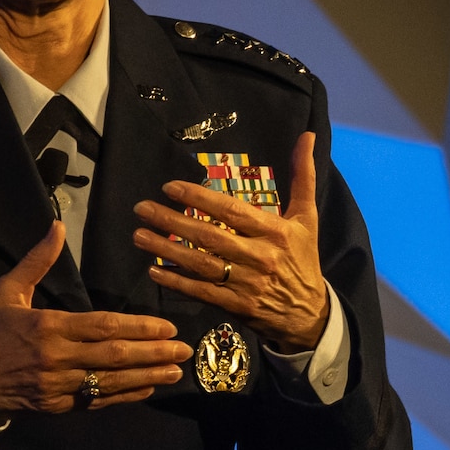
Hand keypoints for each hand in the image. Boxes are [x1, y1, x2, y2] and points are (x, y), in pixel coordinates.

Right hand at [0, 222, 191, 419]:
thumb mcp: (8, 292)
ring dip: (147, 377)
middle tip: (184, 349)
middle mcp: (58, 358)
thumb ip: (36, 261)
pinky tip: (148, 389)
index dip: (138, 327)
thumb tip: (56, 227)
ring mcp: (59, 386)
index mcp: (49, 327)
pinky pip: (98, 401)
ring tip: (175, 371)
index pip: (103, 326)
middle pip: (115, 355)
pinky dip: (125, 396)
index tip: (166, 327)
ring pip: (111, 381)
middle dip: (153, 353)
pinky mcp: (58, 407)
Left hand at [133, 133, 329, 351]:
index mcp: (275, 231)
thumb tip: (307, 136)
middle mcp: (260, 256)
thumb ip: (303, 176)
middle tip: (142, 209)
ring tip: (139, 236)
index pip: (231, 211)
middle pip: (209, 236)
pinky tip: (154, 271)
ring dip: (166, 250)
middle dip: (172, 221)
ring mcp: (247, 284)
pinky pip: (202, 292)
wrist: (310, 314)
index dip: (199, 199)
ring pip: (201, 264)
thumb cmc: (303, 260)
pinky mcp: (237, 307)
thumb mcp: (307, 218)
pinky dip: (177, 283)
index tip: (169, 187)